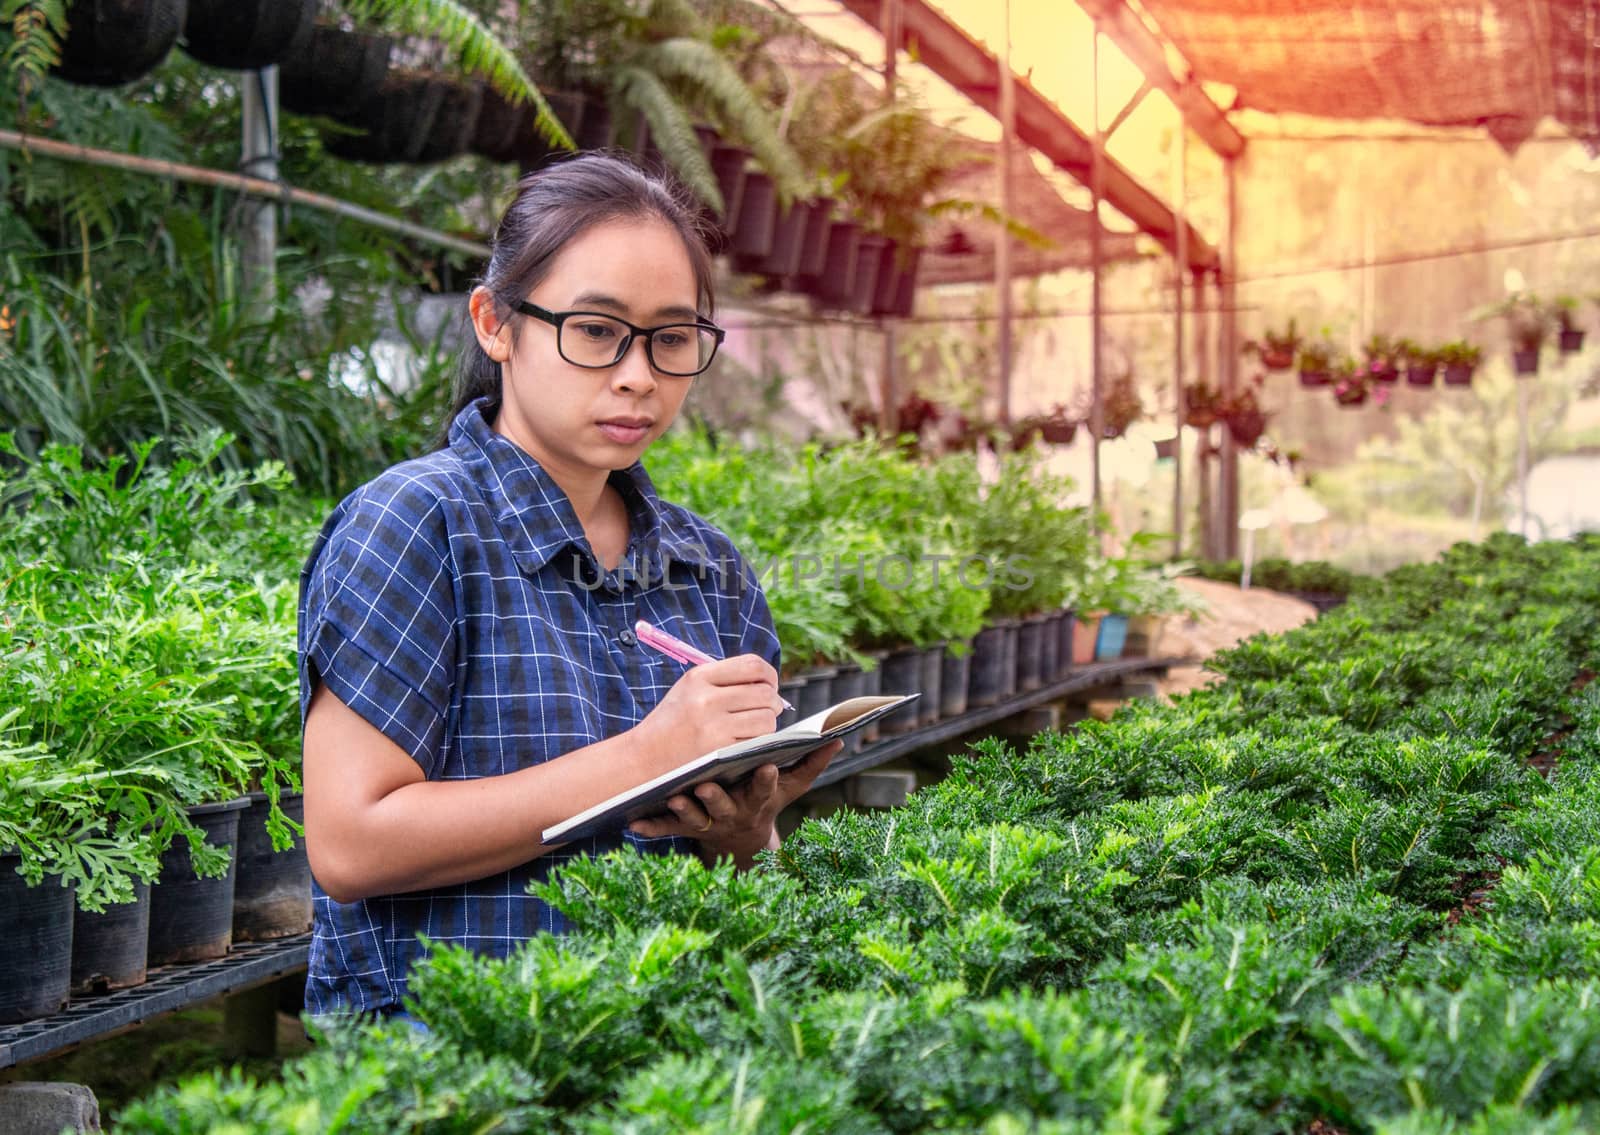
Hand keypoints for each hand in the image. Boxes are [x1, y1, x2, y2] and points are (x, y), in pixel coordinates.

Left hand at [629, 739, 842, 868]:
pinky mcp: (685, 829)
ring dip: (683, 811)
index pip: (763, 788)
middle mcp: (734, 814)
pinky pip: (666, 830)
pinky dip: (650, 827)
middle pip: (725, 806)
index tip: (766, 765)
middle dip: (717, 799)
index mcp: (758, 800)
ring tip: (671, 796)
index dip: (765, 779)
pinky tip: (633, 823)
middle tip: (707, 786)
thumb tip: (839, 737)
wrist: (740, 841)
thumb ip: (811, 762)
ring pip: (694, 819)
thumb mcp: (790, 788)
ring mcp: (708, 824)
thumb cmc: (765, 801)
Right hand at [633, 654, 783, 776]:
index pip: (752, 665)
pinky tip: (746, 744)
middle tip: (769, 709)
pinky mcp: (718, 752)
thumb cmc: (672, 724)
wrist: (642, 758)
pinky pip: (756, 743)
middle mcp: (706, 698)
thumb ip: (724, 681)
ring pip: (766, 719)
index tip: (769, 685)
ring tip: (756, 728)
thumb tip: (768, 681)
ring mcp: (713, 726)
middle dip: (773, 702)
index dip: (769, 675)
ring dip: (768, 724)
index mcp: (699, 677)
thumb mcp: (689, 690)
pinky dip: (758, 744)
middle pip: (764, 693)